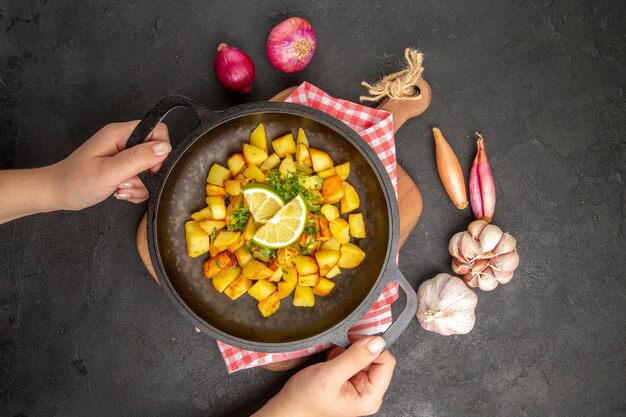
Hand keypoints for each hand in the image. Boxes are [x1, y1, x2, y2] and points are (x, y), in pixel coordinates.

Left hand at [50, 121, 170, 208]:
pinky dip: (135, 189)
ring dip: (140, 185)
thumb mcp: (109, 172)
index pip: (156, 130)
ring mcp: (124, 155)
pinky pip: (142, 179)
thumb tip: (164, 148)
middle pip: (155, 151)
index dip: (160, 150)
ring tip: (119, 188)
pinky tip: (119, 192)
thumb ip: (138, 159)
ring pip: (150, 169)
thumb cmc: (76, 181)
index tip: (151, 169)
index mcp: (119, 134)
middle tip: (129, 180)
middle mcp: (123, 141)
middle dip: (149, 172)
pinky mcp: (123, 168)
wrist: (58, 193)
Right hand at [255, 336, 395, 416]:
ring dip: (347, 351)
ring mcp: (359, 384)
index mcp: (370, 396)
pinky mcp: (349, 378)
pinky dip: (341, 353)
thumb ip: (355, 358)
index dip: (371, 346)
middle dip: (357, 349)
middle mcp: (368, 391)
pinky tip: (330, 361)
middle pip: (376, 357)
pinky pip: (353, 357)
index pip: (386, 361)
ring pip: (364, 354)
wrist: (288, 408)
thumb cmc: (306, 399)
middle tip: (338, 352)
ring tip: (331, 361)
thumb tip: (377, 341)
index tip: (353, 338)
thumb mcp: (330, 376)